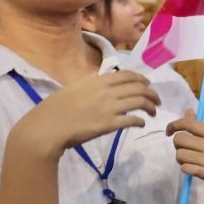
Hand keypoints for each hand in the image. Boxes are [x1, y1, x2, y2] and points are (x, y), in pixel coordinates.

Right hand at [14, 70, 159, 158]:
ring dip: (151, 106)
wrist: (46, 128)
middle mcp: (105, 92)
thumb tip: (99, 77)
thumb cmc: (55, 109)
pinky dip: (140, 121)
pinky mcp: (108, 124)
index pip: (127, 75)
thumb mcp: (72, 88)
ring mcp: (108, 107)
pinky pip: (132, 119)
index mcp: (96, 81)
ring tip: (153, 112)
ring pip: (140, 101)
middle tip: (157, 101)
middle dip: (152, 93)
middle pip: (139, 87)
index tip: (148, 84)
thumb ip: (89, 83)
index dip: (142, 79)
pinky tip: (141, 123)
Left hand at [166, 111, 203, 202]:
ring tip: (191, 162)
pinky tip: (194, 170)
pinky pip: (186, 168)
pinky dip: (186, 169)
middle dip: (177, 146)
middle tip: (185, 150)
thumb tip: (188, 110)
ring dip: (181, 160)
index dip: (174, 125)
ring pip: (180, 155)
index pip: (189, 123)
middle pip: (179, 139)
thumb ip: (201, 127)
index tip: (169, 132)